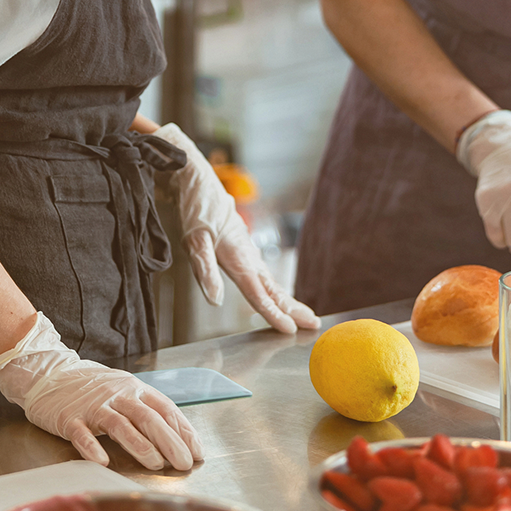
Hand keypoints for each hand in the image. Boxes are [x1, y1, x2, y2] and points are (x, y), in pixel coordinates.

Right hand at [0, 313, 203, 470]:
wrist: (51, 374)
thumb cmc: (94, 389)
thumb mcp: (125, 391)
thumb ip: (148, 410)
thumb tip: (179, 437)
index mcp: (135, 389)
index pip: (166, 409)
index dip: (184, 431)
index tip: (197, 453)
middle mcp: (118, 395)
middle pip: (148, 418)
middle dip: (169, 441)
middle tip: (183, 463)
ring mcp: (93, 406)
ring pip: (120, 425)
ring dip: (139, 445)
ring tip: (155, 464)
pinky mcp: (69, 417)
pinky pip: (82, 434)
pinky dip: (93, 447)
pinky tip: (103, 461)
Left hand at [154, 124, 317, 332]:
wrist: (200, 180)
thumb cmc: (195, 209)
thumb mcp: (194, 239)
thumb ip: (205, 270)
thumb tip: (215, 301)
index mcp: (238, 258)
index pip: (258, 294)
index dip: (274, 314)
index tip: (291, 330)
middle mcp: (248, 257)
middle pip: (273, 289)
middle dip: (294, 309)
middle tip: (315, 325)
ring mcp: (249, 252)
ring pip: (272, 282)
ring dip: (289, 300)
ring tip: (306, 315)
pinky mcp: (245, 249)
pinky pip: (264, 275)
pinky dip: (276, 289)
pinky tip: (279, 295)